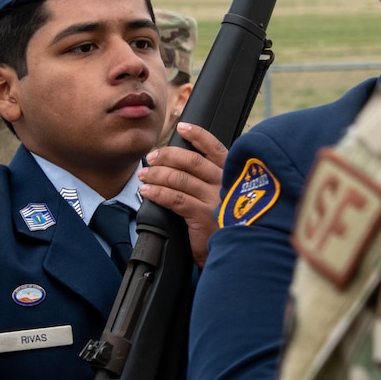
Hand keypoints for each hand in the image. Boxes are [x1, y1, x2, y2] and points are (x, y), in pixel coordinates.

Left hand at [141, 122, 227, 265]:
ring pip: (180, 179)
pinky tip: (147, 192)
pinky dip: (157, 193)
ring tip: (144, 175)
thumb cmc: (224, 224)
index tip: (182, 127)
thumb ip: (210, 182)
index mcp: (232, 176)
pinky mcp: (203, 216)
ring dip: (158, 174)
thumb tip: (181, 165)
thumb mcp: (223, 199)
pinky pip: (175, 199)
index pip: (216, 149)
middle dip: (168, 156)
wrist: (236, 252)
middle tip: (152, 157)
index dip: (198, 136)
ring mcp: (215, 200)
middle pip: (193, 161)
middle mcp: (225, 185)